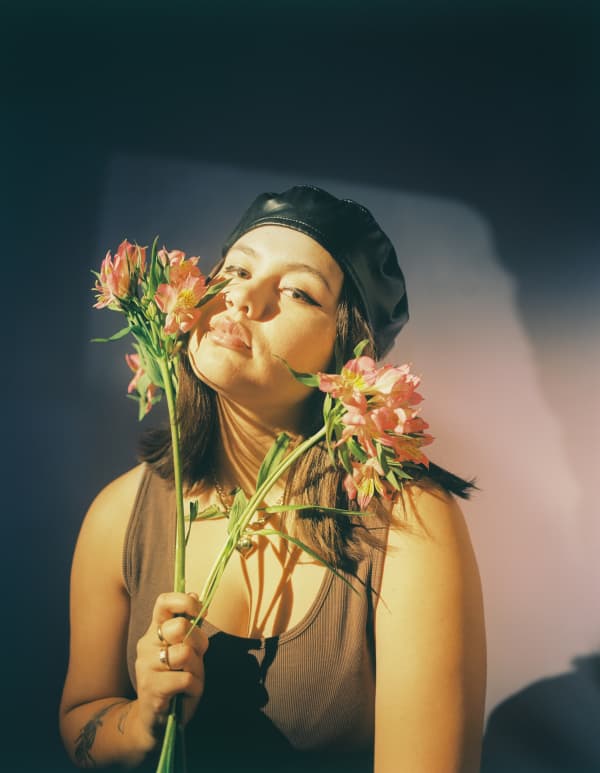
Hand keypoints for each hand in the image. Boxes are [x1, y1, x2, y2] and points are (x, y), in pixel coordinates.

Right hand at [134, 592, 208, 744]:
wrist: (155, 721)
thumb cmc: (175, 680)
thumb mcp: (186, 650)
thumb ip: (189, 625)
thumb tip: (194, 594)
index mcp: (154, 632)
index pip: (163, 602)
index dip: (185, 602)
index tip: (200, 612)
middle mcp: (146, 645)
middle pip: (179, 627)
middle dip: (199, 642)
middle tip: (197, 657)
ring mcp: (146, 667)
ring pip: (185, 653)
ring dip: (197, 668)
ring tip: (190, 678)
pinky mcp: (152, 689)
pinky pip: (186, 679)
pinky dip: (194, 688)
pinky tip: (186, 694)